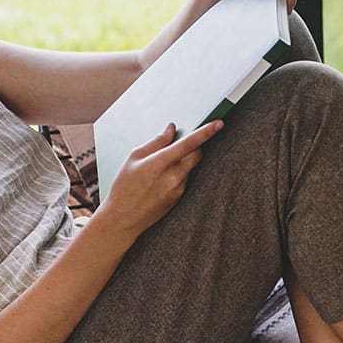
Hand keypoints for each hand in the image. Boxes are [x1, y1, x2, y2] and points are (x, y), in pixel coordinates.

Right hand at [96, 120, 223, 238]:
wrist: (123, 218)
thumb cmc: (124, 186)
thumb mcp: (134, 158)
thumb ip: (156, 142)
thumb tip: (172, 129)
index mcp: (159, 163)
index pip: (189, 144)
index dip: (206, 132)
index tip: (218, 124)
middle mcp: (173, 176)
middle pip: (197, 154)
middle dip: (194, 146)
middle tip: (180, 144)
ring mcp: (178, 189)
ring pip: (190, 167)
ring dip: (183, 161)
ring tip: (161, 167)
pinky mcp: (179, 198)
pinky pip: (185, 179)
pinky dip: (178, 173)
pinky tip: (161, 180)